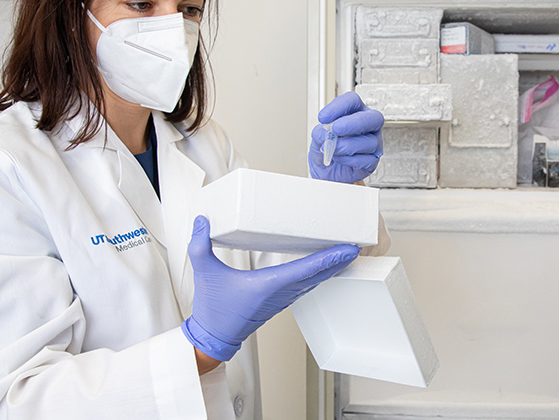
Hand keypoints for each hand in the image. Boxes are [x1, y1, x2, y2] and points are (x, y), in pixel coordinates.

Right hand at [181, 216, 358, 361]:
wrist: (213, 337)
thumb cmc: (213, 310)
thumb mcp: (205, 273)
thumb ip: (200, 245)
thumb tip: (201, 221)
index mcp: (268, 286)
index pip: (306, 269)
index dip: (329, 258)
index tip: (348, 249)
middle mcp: (281, 293)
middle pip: (318, 274)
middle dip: (339, 259)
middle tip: (358, 244)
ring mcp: (282, 297)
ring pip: (315, 279)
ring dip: (332, 266)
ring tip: (347, 251)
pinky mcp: (279, 299)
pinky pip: (306, 283)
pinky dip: (320, 272)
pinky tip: (325, 264)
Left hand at [309, 92, 383, 183]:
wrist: (325, 170)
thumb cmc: (325, 147)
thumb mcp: (318, 137)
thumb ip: (320, 132)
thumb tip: (325, 133)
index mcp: (355, 111)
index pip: (352, 101)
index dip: (339, 106)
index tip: (323, 117)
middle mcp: (368, 125)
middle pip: (373, 118)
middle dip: (353, 123)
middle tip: (336, 129)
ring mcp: (373, 143)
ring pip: (370, 142)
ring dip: (347, 146)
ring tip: (332, 150)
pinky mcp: (372, 161)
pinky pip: (366, 160)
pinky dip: (349, 160)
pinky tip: (338, 159)